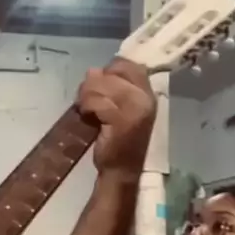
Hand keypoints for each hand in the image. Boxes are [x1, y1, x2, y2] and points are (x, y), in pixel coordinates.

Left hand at [77, 58, 155, 178]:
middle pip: (111, 72)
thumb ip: (109, 86)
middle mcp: (145, 97)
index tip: (98, 87)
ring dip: (87, 96)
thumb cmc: (118, 139)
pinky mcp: (122, 119)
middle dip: (92, 83)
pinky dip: (87, 107)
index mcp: (147, 92)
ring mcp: (135, 108)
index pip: (125, 64)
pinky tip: (88, 117)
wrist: (121, 170)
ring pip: (101, 84)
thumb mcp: (117, 107)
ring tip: (87, 110)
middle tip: (87, 101)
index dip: (107, 71)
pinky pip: (96, 101)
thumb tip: (92, 70)